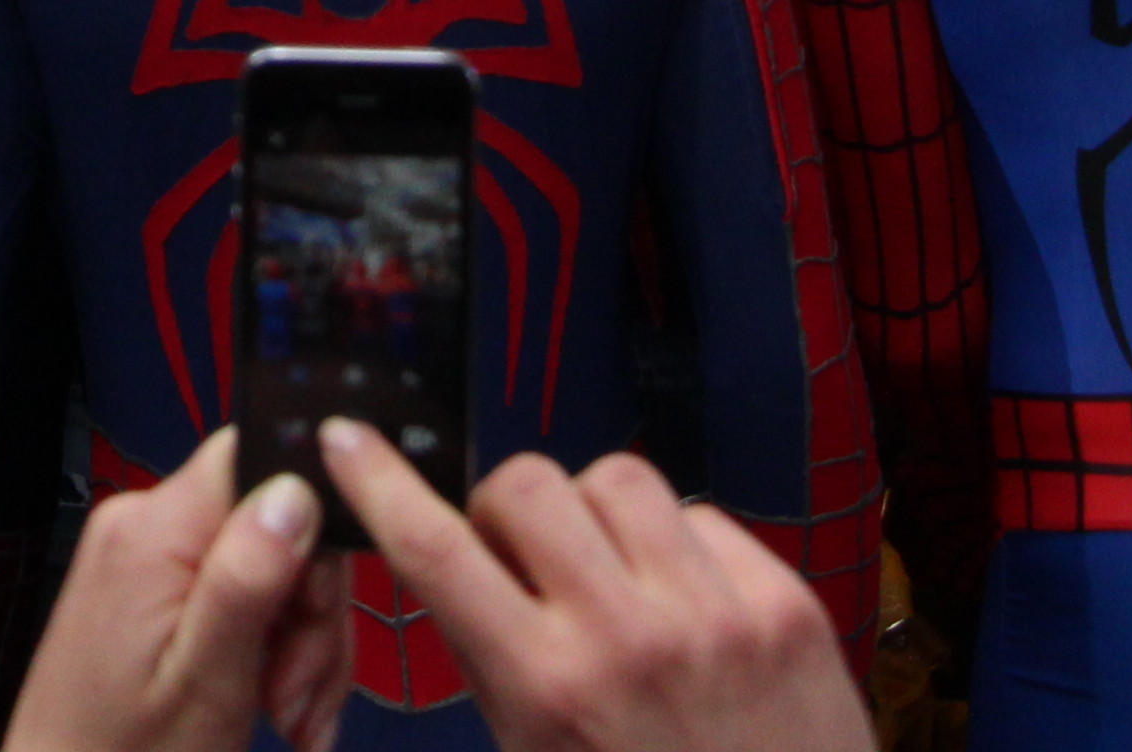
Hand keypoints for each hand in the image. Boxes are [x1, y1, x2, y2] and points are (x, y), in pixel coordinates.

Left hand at [1, 430, 350, 751]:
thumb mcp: (205, 681)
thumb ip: (247, 579)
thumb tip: (295, 489)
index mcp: (153, 530)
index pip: (259, 459)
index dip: (312, 525)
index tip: (314, 612)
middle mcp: (145, 523)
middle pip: (275, 521)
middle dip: (309, 613)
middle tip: (298, 697)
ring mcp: (148, 556)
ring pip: (271, 565)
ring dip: (297, 645)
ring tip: (288, 717)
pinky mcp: (154, 589)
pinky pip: (240, 592)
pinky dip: (269, 649)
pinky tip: (272, 706)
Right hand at [320, 427, 871, 751]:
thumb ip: (492, 661)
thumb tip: (452, 559)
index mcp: (550, 689)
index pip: (437, 552)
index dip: (379, 484)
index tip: (348, 440)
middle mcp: (628, 638)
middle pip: (528, 484)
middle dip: (509, 509)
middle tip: (525, 557)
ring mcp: (714, 613)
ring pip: (619, 476)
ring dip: (596, 513)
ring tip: (612, 573)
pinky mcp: (783, 602)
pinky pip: (702, 515)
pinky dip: (678, 546)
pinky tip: (683, 603)